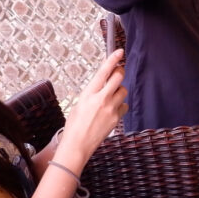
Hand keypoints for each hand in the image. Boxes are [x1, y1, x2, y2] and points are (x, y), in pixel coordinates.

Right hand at [55, 50, 125, 167]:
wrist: (77, 145)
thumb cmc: (74, 126)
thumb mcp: (78, 104)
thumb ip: (91, 93)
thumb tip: (102, 85)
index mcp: (88, 94)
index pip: (103, 72)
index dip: (113, 59)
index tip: (120, 52)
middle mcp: (101, 99)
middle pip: (119, 77)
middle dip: (119, 72)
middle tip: (118, 72)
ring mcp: (110, 110)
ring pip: (123, 91)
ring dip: (119, 91)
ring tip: (110, 98)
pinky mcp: (116, 119)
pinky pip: (124, 106)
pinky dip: (120, 106)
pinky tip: (111, 111)